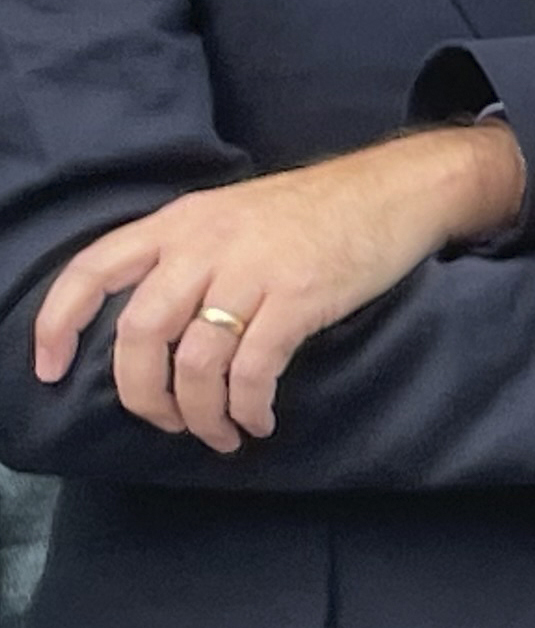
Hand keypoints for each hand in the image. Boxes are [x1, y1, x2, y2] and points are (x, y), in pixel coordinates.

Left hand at [29, 124, 522, 447]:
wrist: (392, 191)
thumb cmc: (312, 211)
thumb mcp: (228, 216)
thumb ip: (185, 256)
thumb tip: (154, 326)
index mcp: (177, 224)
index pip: (92, 270)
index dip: (59, 323)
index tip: (50, 370)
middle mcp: (203, 246)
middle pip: (141, 333)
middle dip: (144, 395)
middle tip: (166, 424)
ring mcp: (252, 271)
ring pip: (197, 361)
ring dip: (201, 414)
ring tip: (221, 436)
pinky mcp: (300, 299)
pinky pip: (255, 368)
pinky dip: (248, 406)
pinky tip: (259, 421)